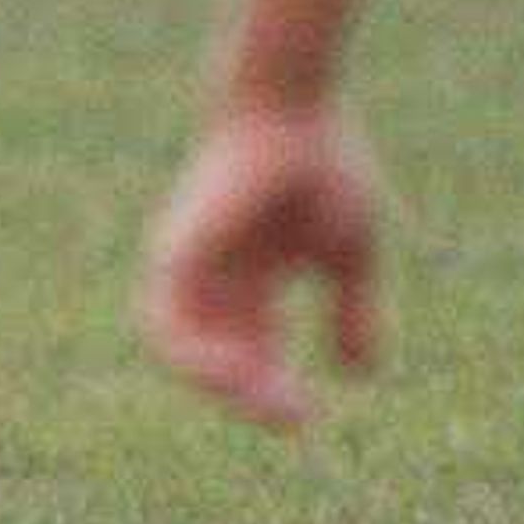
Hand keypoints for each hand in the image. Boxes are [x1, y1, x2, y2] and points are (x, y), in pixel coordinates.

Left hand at [138, 102, 386, 432]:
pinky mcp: (175, 250)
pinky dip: (193, 356)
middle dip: (255, 396)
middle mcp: (214, 270)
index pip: (254, 349)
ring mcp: (190, 260)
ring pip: (182, 346)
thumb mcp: (350, 254)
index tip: (310, 417)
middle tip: (294, 417)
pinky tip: (235, 370)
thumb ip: (355, 312)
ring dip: (218, 385)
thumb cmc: (322, 163)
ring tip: (259, 399)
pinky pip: (164, 321)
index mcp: (252, 270)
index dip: (277, 390)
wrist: (293, 107)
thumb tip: (359, 376)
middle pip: (221, 354)